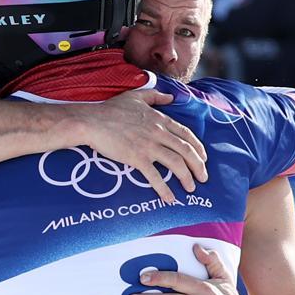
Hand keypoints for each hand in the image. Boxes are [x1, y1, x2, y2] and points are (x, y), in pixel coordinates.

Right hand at [71, 89, 208, 202]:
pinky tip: (170, 199)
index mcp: (159, 119)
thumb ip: (155, 96)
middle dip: (198, 166)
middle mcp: (158, 132)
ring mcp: (148, 145)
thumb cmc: (110, 110)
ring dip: (186, 178)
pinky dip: (164, 189)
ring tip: (191, 189)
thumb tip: (170, 97)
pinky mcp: (136, 158)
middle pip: (186, 150)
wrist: (91, 122)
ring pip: (176, 163)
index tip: (203, 158)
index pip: (186, 134)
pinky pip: (155, 177)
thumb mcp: (136, 97)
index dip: (198, 147)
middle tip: (203, 178)